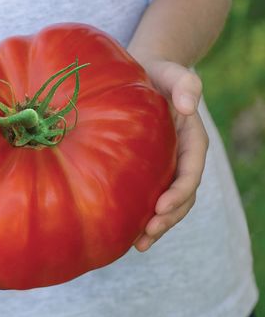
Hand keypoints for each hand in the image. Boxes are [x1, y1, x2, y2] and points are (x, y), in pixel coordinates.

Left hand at [132, 60, 208, 250]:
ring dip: (156, 226)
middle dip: (168, 218)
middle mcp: (182, 158)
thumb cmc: (157, 72)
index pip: (191, 172)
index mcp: (192, 140)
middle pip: (182, 196)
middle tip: (146, 235)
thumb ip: (185, 84)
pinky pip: (149, 198)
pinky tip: (124, 233)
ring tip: (138, 244)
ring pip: (167, 204)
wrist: (142, 75)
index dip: (179, 192)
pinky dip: (141, 216)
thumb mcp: (171, 72)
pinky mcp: (148, 171)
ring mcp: (166, 167)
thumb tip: (188, 106)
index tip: (161, 205)